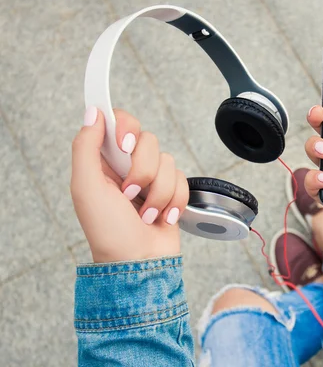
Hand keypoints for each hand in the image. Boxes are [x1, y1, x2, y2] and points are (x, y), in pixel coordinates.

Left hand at [70, 107, 188, 262]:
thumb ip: (86, 147)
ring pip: (168, 161)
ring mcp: (151, 178)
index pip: (119, 122)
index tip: (125, 145)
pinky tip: (162, 217)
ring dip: (158, 193)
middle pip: (148, 140)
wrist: (139, 263)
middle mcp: (127, 165)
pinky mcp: (172, 191)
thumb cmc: (108, 231)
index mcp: (103, 161)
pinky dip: (174, 201)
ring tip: (145, 214)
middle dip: (143, 171)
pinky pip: (183, 179)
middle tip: (130, 193)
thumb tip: (93, 112)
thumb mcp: (85, 188)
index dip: (126, 128)